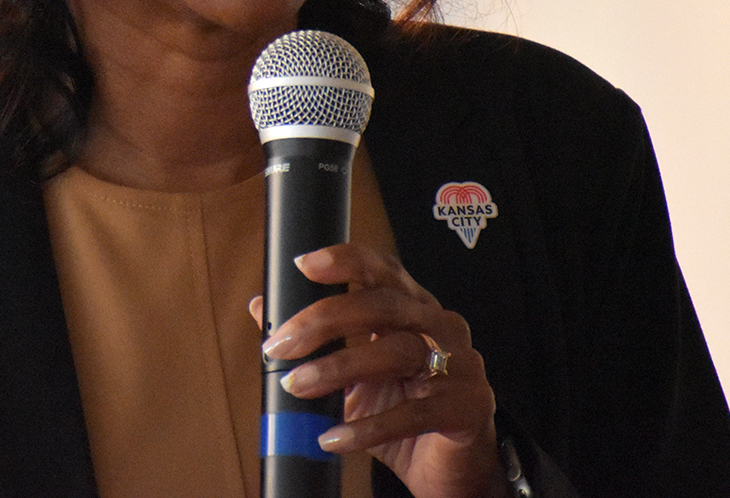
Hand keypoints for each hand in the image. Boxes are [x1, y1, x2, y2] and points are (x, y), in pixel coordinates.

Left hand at [251, 243, 503, 497]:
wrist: (451, 469)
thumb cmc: (402, 411)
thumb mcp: (352, 376)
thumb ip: (313, 341)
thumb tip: (261, 307)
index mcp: (414, 308)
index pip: (384, 269)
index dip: (346, 260)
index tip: (303, 264)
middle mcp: (441, 326)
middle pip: (383, 305)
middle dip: (324, 320)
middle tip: (281, 344)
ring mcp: (461, 365)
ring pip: (398, 352)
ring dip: (339, 367)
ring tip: (298, 386)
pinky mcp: (468, 408)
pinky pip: (414, 413)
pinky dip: (368, 427)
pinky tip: (333, 437)